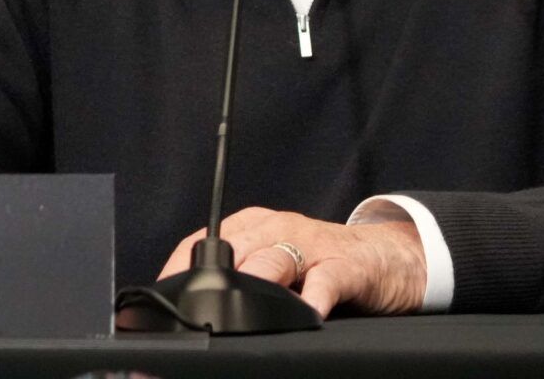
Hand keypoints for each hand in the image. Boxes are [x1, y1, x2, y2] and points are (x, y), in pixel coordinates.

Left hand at [156, 206, 426, 318]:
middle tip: (194, 315)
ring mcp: (311, 246)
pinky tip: (306, 313)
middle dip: (212, 286)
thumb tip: (189, 314)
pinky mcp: (344, 266)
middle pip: (234, 252)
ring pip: (273, 261)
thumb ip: (239, 281)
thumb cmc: (320, 263)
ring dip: (255, 284)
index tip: (160, 302)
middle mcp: (278, 230)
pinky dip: (313, 296)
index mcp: (253, 227)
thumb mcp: (273, 265)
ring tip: (240, 311)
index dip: (177, 272)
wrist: (384, 257)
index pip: (202, 243)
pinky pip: (324, 279)